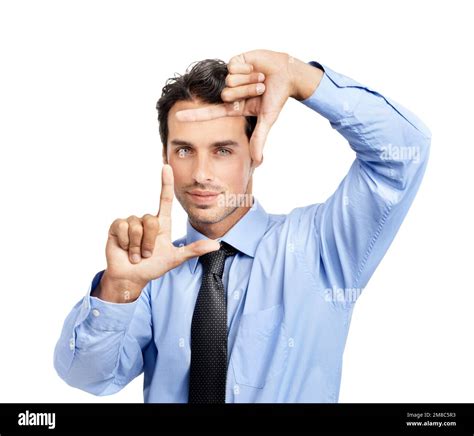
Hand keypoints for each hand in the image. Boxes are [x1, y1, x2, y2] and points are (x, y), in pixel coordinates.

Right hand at [100, 165, 220, 301]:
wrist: (132, 277)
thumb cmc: (153, 267)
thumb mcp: (175, 259)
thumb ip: (194, 250)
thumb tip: (216, 244)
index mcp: (162, 224)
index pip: (165, 199)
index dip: (166, 183)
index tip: (167, 166)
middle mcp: (147, 220)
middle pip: (151, 221)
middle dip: (149, 243)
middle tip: (147, 254)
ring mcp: (131, 222)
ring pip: (136, 227)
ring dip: (137, 246)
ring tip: (136, 254)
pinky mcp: (117, 226)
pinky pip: (122, 227)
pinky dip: (125, 243)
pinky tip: (125, 249)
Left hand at [175, 49, 296, 167]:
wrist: (286, 74)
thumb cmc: (277, 97)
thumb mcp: (267, 119)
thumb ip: (259, 139)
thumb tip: (257, 161)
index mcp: (234, 106)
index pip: (210, 113)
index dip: (194, 116)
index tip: (177, 117)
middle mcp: (230, 92)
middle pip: (225, 95)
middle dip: (245, 92)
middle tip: (259, 89)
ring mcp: (231, 76)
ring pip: (229, 81)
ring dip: (249, 80)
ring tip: (260, 79)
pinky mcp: (234, 61)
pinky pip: (232, 67)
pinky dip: (247, 69)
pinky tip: (255, 68)